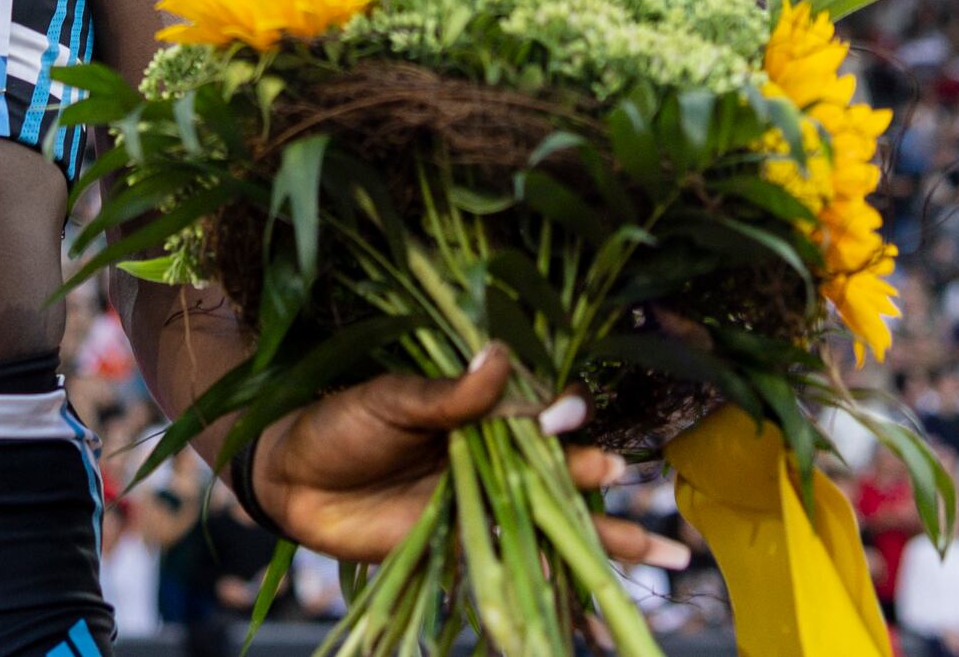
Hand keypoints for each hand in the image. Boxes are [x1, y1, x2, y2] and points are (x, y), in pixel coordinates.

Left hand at [252, 343, 688, 571]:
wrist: (291, 477)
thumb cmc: (338, 422)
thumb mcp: (391, 399)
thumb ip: (447, 392)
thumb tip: (498, 357)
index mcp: (479, 410)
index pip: (538, 413)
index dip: (561, 418)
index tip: (571, 417)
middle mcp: (492, 457)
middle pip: (563, 472)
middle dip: (603, 485)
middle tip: (637, 488)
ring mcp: (483, 504)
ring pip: (558, 523)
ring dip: (610, 540)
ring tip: (667, 558)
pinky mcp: (465, 546)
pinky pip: (522, 564)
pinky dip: (560, 582)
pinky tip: (599, 602)